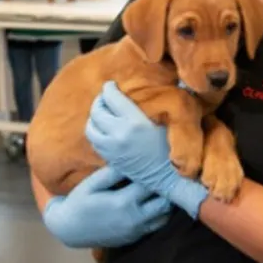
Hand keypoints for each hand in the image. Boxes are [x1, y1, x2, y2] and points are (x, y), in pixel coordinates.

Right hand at [42, 166, 172, 248]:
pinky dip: (159, 214)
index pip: (151, 185)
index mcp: (123, 202)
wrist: (70, 230)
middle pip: (164, 202)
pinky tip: (153, 201)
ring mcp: (136, 230)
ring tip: (160, 188)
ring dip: (165, 202)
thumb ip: (112, 173)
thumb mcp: (92, 184)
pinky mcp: (135, 237)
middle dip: (165, 188)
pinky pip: (157, 225)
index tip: (158, 162)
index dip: (156, 172)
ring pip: (164, 216)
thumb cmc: (79, 202)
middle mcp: (134, 218)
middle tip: (163, 175)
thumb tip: (131, 160)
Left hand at [86, 81, 208, 218]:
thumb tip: (139, 91)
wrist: (169, 178)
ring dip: (94, 118)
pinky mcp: (111, 160)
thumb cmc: (172, 147)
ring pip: (91, 128)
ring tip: (102, 114)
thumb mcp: (164, 122)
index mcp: (134, 122)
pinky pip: (95, 143)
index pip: (112, 98)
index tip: (110, 85)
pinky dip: (96, 133)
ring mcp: (112, 149)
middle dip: (99, 102)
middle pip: (97, 112)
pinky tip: (104, 130)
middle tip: (105, 98)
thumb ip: (148, 107)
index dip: (109, 88)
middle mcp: (119, 135)